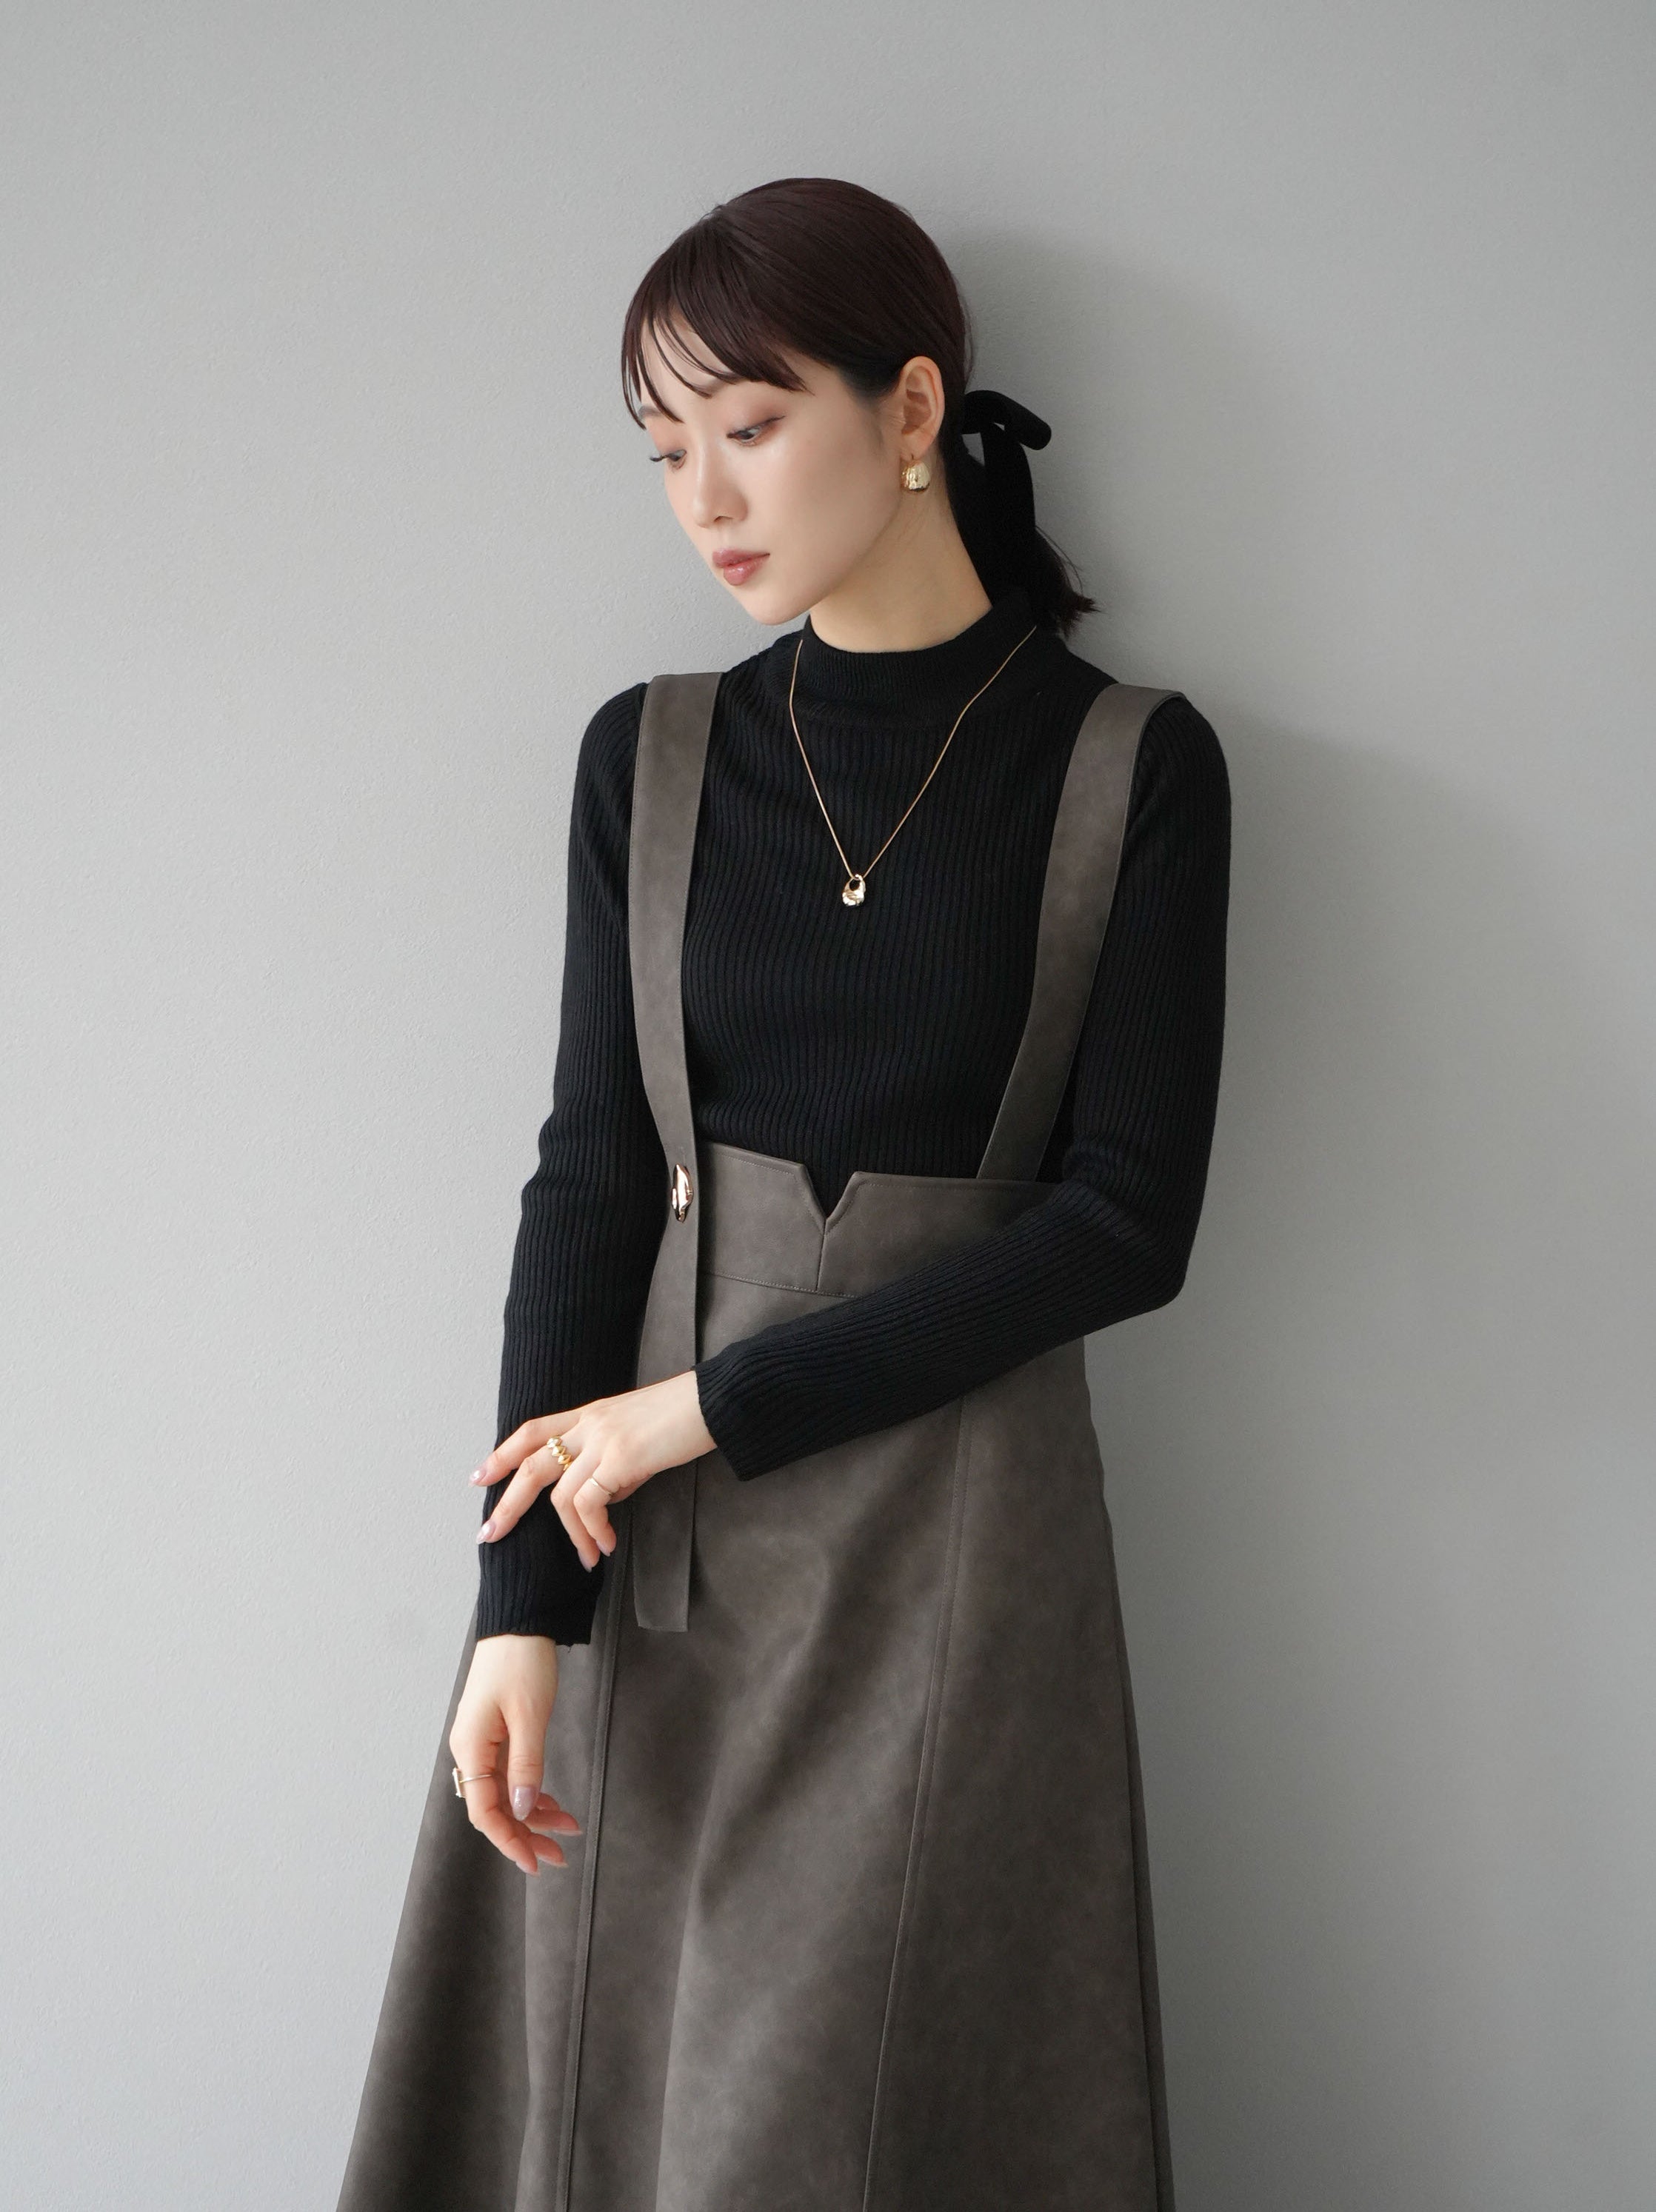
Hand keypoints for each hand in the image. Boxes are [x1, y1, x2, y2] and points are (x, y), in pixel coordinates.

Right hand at [449, 1633, 579, 1874]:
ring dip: (533, 1813)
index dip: (509, 1841)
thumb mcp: (529, 1716)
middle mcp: (471, 1750)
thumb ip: (526, 1766)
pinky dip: (531, 1790)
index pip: (485, 1812)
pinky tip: (552, 1803)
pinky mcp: (496, 1733)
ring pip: (505, 1793)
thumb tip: (523, 1810)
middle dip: (526, 1833)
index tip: (534, 1862)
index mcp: (471, 1748)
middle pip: (495, 1807)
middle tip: (560, 1854)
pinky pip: (509, 1774)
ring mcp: (482, 1742)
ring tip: (566, 1828)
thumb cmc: (521, 1662)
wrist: (519, 1622)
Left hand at [471, 1372, 715, 1570]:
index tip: (479, 1476)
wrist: (716, 1401)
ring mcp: (604, 1440)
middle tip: (489, 1533)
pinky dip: (594, 1530)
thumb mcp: (638, 1434)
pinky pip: (591, 1504)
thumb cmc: (685, 1418)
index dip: (502, 1452)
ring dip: (571, 1535)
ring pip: (561, 1495)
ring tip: (589, 1558)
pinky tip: (608, 1544)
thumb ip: (614, 1461)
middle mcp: (590, 1424)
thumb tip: (605, 1495)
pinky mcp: (622, 1458)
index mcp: (591, 1413)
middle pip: (531, 1463)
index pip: (533, 1430)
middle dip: (507, 1502)